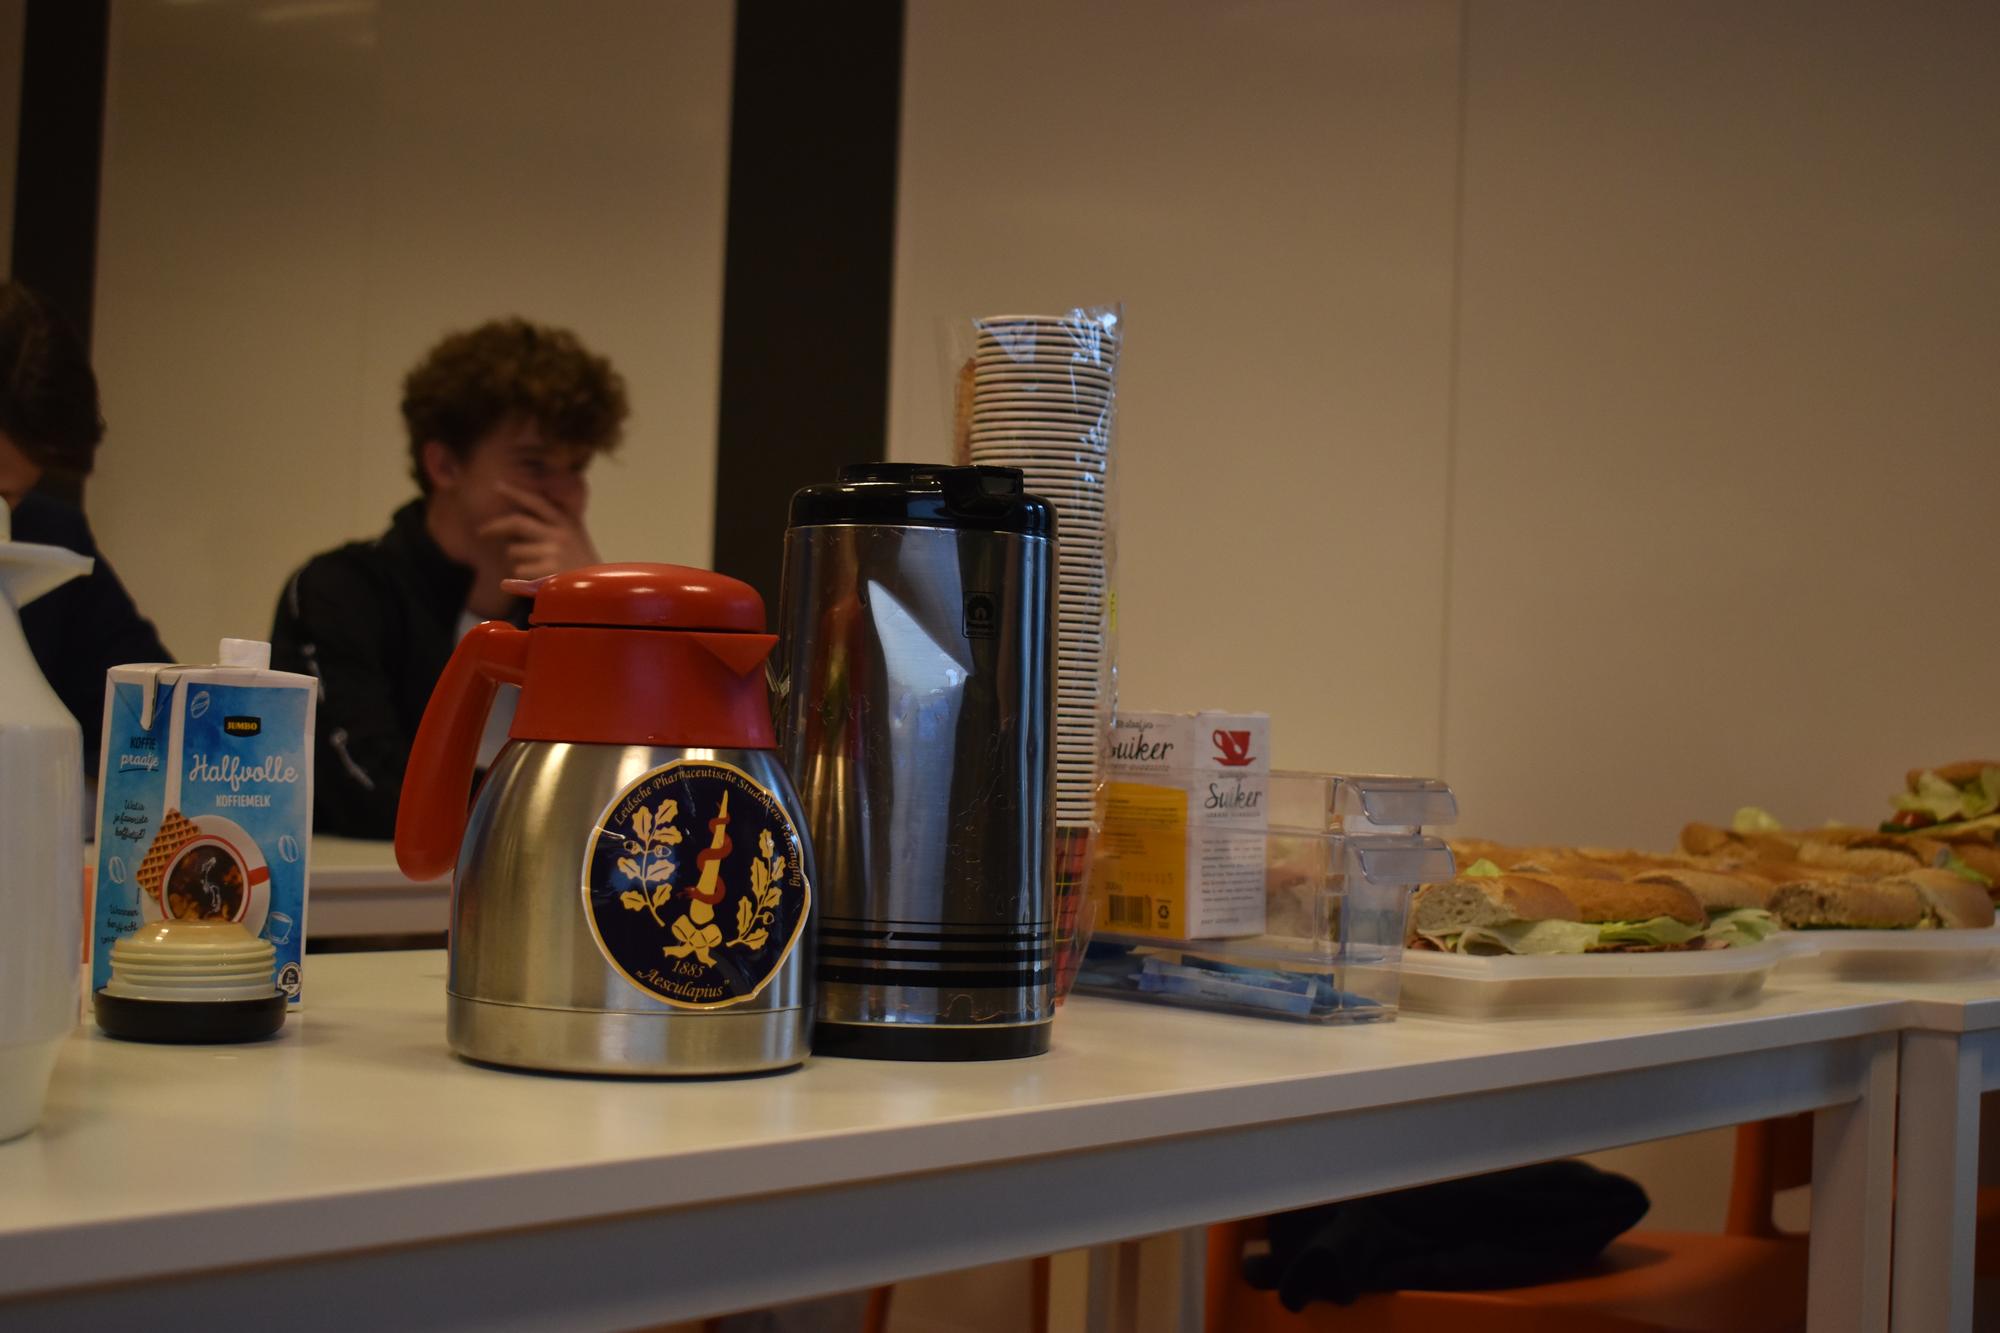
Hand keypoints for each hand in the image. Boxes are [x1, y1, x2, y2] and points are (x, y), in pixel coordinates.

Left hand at [478, 482, 599, 581]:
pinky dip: (520, 579)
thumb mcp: (576, 537)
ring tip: (536, 569)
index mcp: (566, 522)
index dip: (516, 493)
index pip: (536, 502)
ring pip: (514, 551)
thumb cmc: (583, 565)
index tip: (497, 486)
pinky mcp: (547, 570)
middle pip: (517, 522)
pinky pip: (517, 570)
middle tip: (481, 532)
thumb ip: (556, 523)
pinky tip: (538, 581)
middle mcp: (560, 533)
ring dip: (518, 560)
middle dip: (495, 527)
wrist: (598, 591)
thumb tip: (522, 514)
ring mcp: (554, 551)